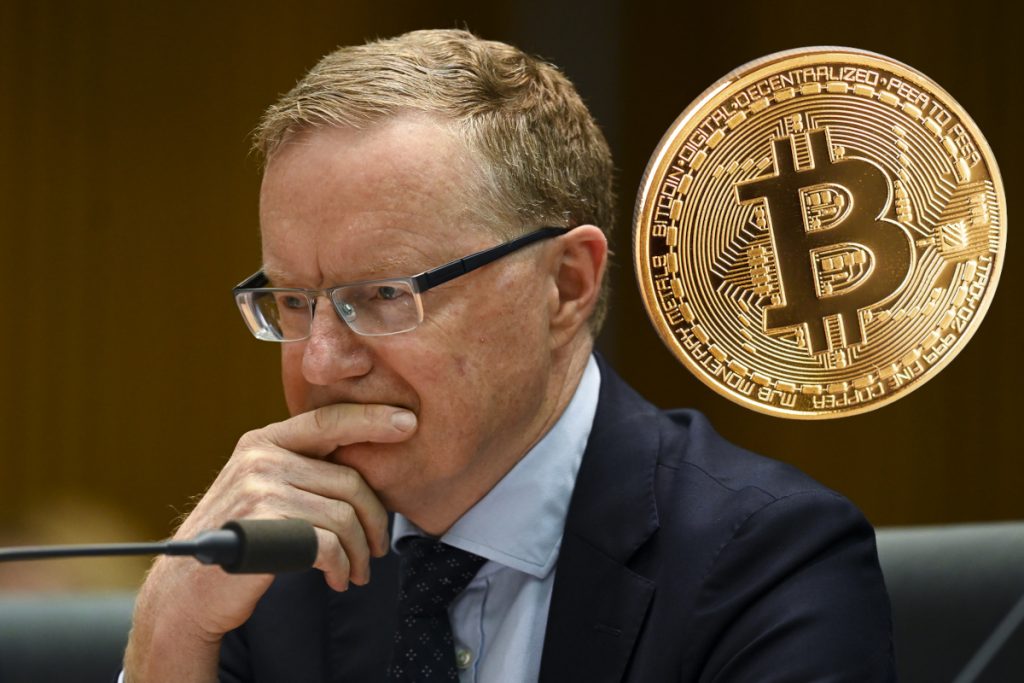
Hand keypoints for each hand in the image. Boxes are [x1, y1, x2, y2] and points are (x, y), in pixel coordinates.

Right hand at [124, 403, 415, 681]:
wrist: (188, 589)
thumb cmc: (240, 540)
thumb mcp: (265, 490)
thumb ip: (303, 470)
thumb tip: (369, 463)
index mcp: (264, 442)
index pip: (329, 420)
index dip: (371, 420)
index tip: (407, 423)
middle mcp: (261, 457)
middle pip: (349, 481)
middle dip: (374, 521)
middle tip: (377, 548)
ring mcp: (260, 488)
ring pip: (344, 516)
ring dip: (359, 552)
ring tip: (355, 571)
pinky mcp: (263, 524)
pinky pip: (328, 543)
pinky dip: (340, 565)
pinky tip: (336, 578)